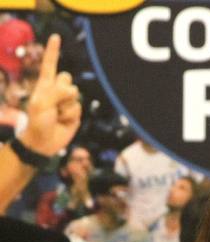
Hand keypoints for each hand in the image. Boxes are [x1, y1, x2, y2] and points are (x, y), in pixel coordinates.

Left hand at [20, 34, 81, 157]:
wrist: (43, 143)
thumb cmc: (37, 121)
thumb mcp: (41, 103)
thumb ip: (56, 92)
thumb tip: (73, 90)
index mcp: (45, 84)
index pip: (49, 64)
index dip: (53, 51)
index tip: (56, 37)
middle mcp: (57, 90)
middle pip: (67, 78)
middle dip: (62, 90)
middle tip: (53, 104)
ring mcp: (66, 102)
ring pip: (74, 95)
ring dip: (65, 106)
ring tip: (56, 115)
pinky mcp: (74, 114)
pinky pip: (77, 108)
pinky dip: (70, 116)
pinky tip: (63, 122)